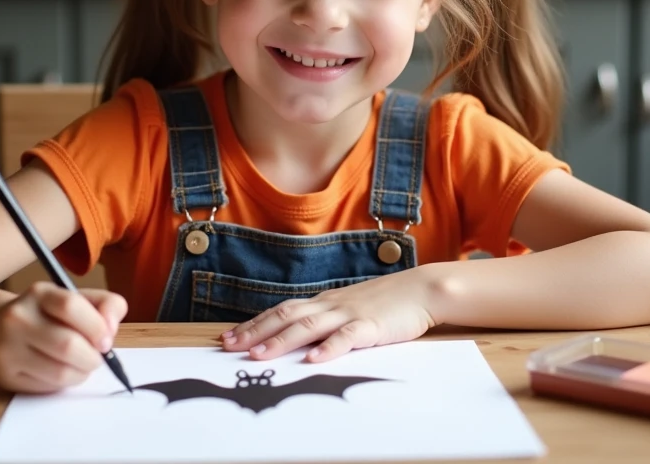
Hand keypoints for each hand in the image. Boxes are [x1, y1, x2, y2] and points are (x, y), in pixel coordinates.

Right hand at [0, 282, 127, 393]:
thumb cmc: (44, 314)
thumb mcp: (73, 297)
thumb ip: (104, 305)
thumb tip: (111, 329)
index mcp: (39, 294)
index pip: (71, 306)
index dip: (97, 326)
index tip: (106, 339)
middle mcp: (18, 318)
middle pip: (68, 345)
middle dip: (93, 357)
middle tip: (96, 357)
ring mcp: (7, 349)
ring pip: (60, 372)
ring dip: (81, 373)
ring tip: (81, 365)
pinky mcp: (5, 376)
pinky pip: (47, 387)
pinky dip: (64, 383)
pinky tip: (62, 371)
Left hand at [220, 266, 439, 361]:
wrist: (421, 289)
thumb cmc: (386, 303)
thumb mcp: (349, 309)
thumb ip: (327, 322)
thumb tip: (300, 340)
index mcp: (323, 302)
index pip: (280, 311)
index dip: (253, 324)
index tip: (228, 337)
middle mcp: (329, 305)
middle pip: (285, 316)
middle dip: (255, 332)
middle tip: (228, 346)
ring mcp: (348, 313)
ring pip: (308, 326)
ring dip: (281, 341)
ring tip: (260, 355)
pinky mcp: (369, 325)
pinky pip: (346, 337)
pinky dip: (328, 348)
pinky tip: (314, 360)